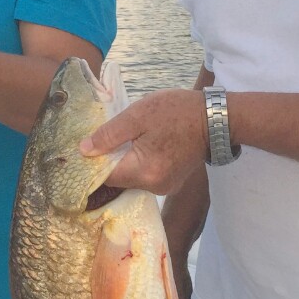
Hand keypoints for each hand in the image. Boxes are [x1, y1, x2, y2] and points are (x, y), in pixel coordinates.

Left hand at [79, 89, 208, 193]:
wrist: (214, 118)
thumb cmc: (176, 112)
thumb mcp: (138, 115)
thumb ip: (109, 135)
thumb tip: (84, 150)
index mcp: (144, 172)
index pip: (105, 176)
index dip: (93, 162)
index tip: (87, 147)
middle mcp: (153, 187)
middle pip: (117, 179)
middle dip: (108, 160)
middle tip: (104, 138)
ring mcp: (164, 187)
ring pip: (130, 178)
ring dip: (123, 161)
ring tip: (123, 139)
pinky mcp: (170, 182)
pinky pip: (143, 176)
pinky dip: (137, 163)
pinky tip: (139, 146)